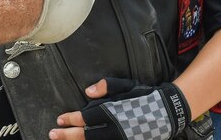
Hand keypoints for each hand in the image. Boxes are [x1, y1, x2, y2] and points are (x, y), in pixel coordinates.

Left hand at [51, 78, 188, 139]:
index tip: (60, 119)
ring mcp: (121, 139)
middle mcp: (115, 129)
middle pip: (86, 135)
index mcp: (113, 112)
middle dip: (68, 135)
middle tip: (53, 134)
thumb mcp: (126, 86)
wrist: (167, 112)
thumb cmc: (144, 96)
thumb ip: (107, 87)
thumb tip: (88, 91)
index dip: (71, 119)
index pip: (87, 118)